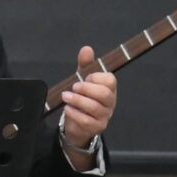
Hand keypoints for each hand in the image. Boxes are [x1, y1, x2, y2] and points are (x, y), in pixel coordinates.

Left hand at [57, 46, 117, 160]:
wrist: (78, 124)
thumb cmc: (83, 99)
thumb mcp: (82, 79)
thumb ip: (85, 64)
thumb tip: (87, 48)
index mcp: (110, 88)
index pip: (110, 80)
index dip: (96, 77)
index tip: (85, 78)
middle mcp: (110, 102)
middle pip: (104, 94)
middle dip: (86, 89)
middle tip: (74, 87)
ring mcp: (105, 116)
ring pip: (94, 107)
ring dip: (77, 100)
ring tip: (66, 96)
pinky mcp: (97, 128)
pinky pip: (86, 120)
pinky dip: (74, 113)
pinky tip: (67, 108)